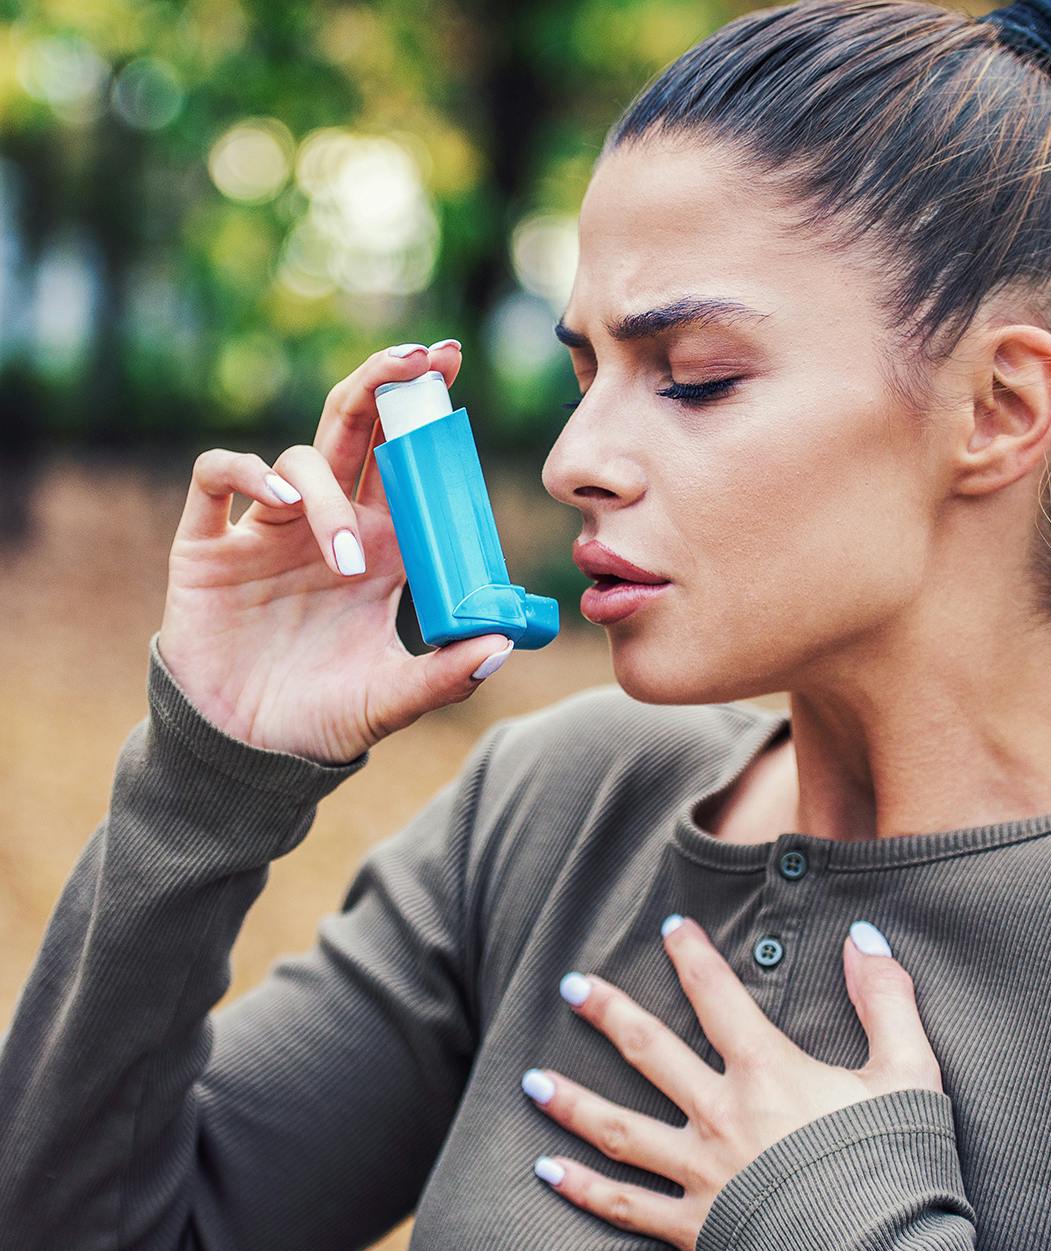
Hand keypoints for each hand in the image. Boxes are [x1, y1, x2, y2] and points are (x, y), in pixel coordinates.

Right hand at [157, 340, 514, 764]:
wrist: (246, 754)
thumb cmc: (325, 719)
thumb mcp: (392, 700)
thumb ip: (446, 676)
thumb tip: (504, 645)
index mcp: (382, 549)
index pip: (409, 464)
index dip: (426, 414)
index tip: (451, 366)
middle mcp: (329, 527)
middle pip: (357, 431)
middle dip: (385, 385)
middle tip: (419, 359)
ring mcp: (268, 531)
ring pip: (301, 460)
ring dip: (329, 496)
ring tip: (349, 559)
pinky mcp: (209, 545)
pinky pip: (218, 476)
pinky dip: (247, 472)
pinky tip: (279, 500)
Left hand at [519, 915, 943, 1250]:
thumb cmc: (899, 1168)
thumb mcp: (909, 1073)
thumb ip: (886, 999)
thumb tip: (865, 937)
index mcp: (769, 1072)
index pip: (717, 996)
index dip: (691, 956)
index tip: (670, 928)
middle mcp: (721, 1114)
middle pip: (650, 1052)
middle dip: (607, 1013)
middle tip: (570, 986)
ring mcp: (701, 1173)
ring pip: (619, 1129)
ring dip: (571, 1101)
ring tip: (530, 1081)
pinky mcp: (695, 1228)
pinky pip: (626, 1207)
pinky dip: (583, 1190)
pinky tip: (547, 1172)